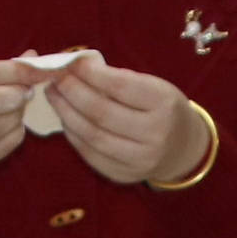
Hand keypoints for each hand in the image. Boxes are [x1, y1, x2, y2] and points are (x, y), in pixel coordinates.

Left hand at [50, 57, 210, 187]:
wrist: (183, 148)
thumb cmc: (162, 109)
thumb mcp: (154, 86)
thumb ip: (120, 79)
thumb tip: (77, 68)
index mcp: (164, 104)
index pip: (120, 87)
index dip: (90, 74)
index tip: (71, 62)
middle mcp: (155, 134)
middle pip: (101, 112)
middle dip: (72, 92)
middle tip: (55, 78)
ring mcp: (140, 159)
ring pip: (92, 135)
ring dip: (66, 113)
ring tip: (54, 95)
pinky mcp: (124, 175)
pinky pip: (90, 154)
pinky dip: (73, 134)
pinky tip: (65, 118)